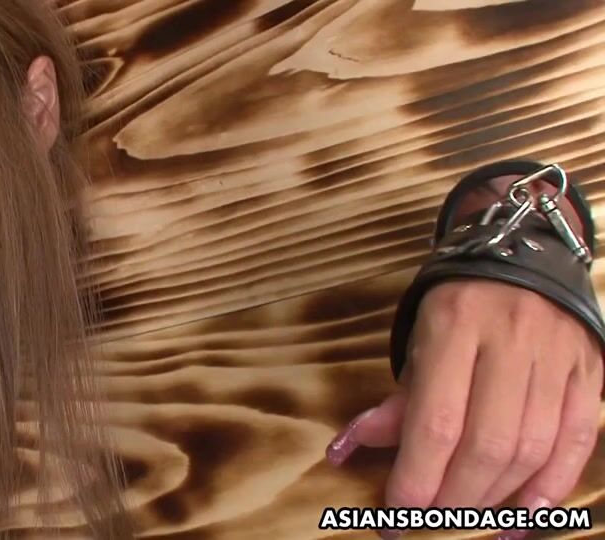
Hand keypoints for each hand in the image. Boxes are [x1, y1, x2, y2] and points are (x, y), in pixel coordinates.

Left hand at [327, 280, 602, 537]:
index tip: (397, 514)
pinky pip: (578, 442)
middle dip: (454, 496)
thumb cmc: (459, 306)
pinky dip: (550, 488)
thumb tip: (346, 451)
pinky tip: (522, 519)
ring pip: (532, 448)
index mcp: (455, 325)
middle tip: (429, 522)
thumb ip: (394, 401)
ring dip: (495, 497)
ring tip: (464, 519)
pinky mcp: (590, 372)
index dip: (417, 477)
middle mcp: (512, 340)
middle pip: (487, 443)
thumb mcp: (418, 341)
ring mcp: (557, 357)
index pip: (437, 420)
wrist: (525, 254)